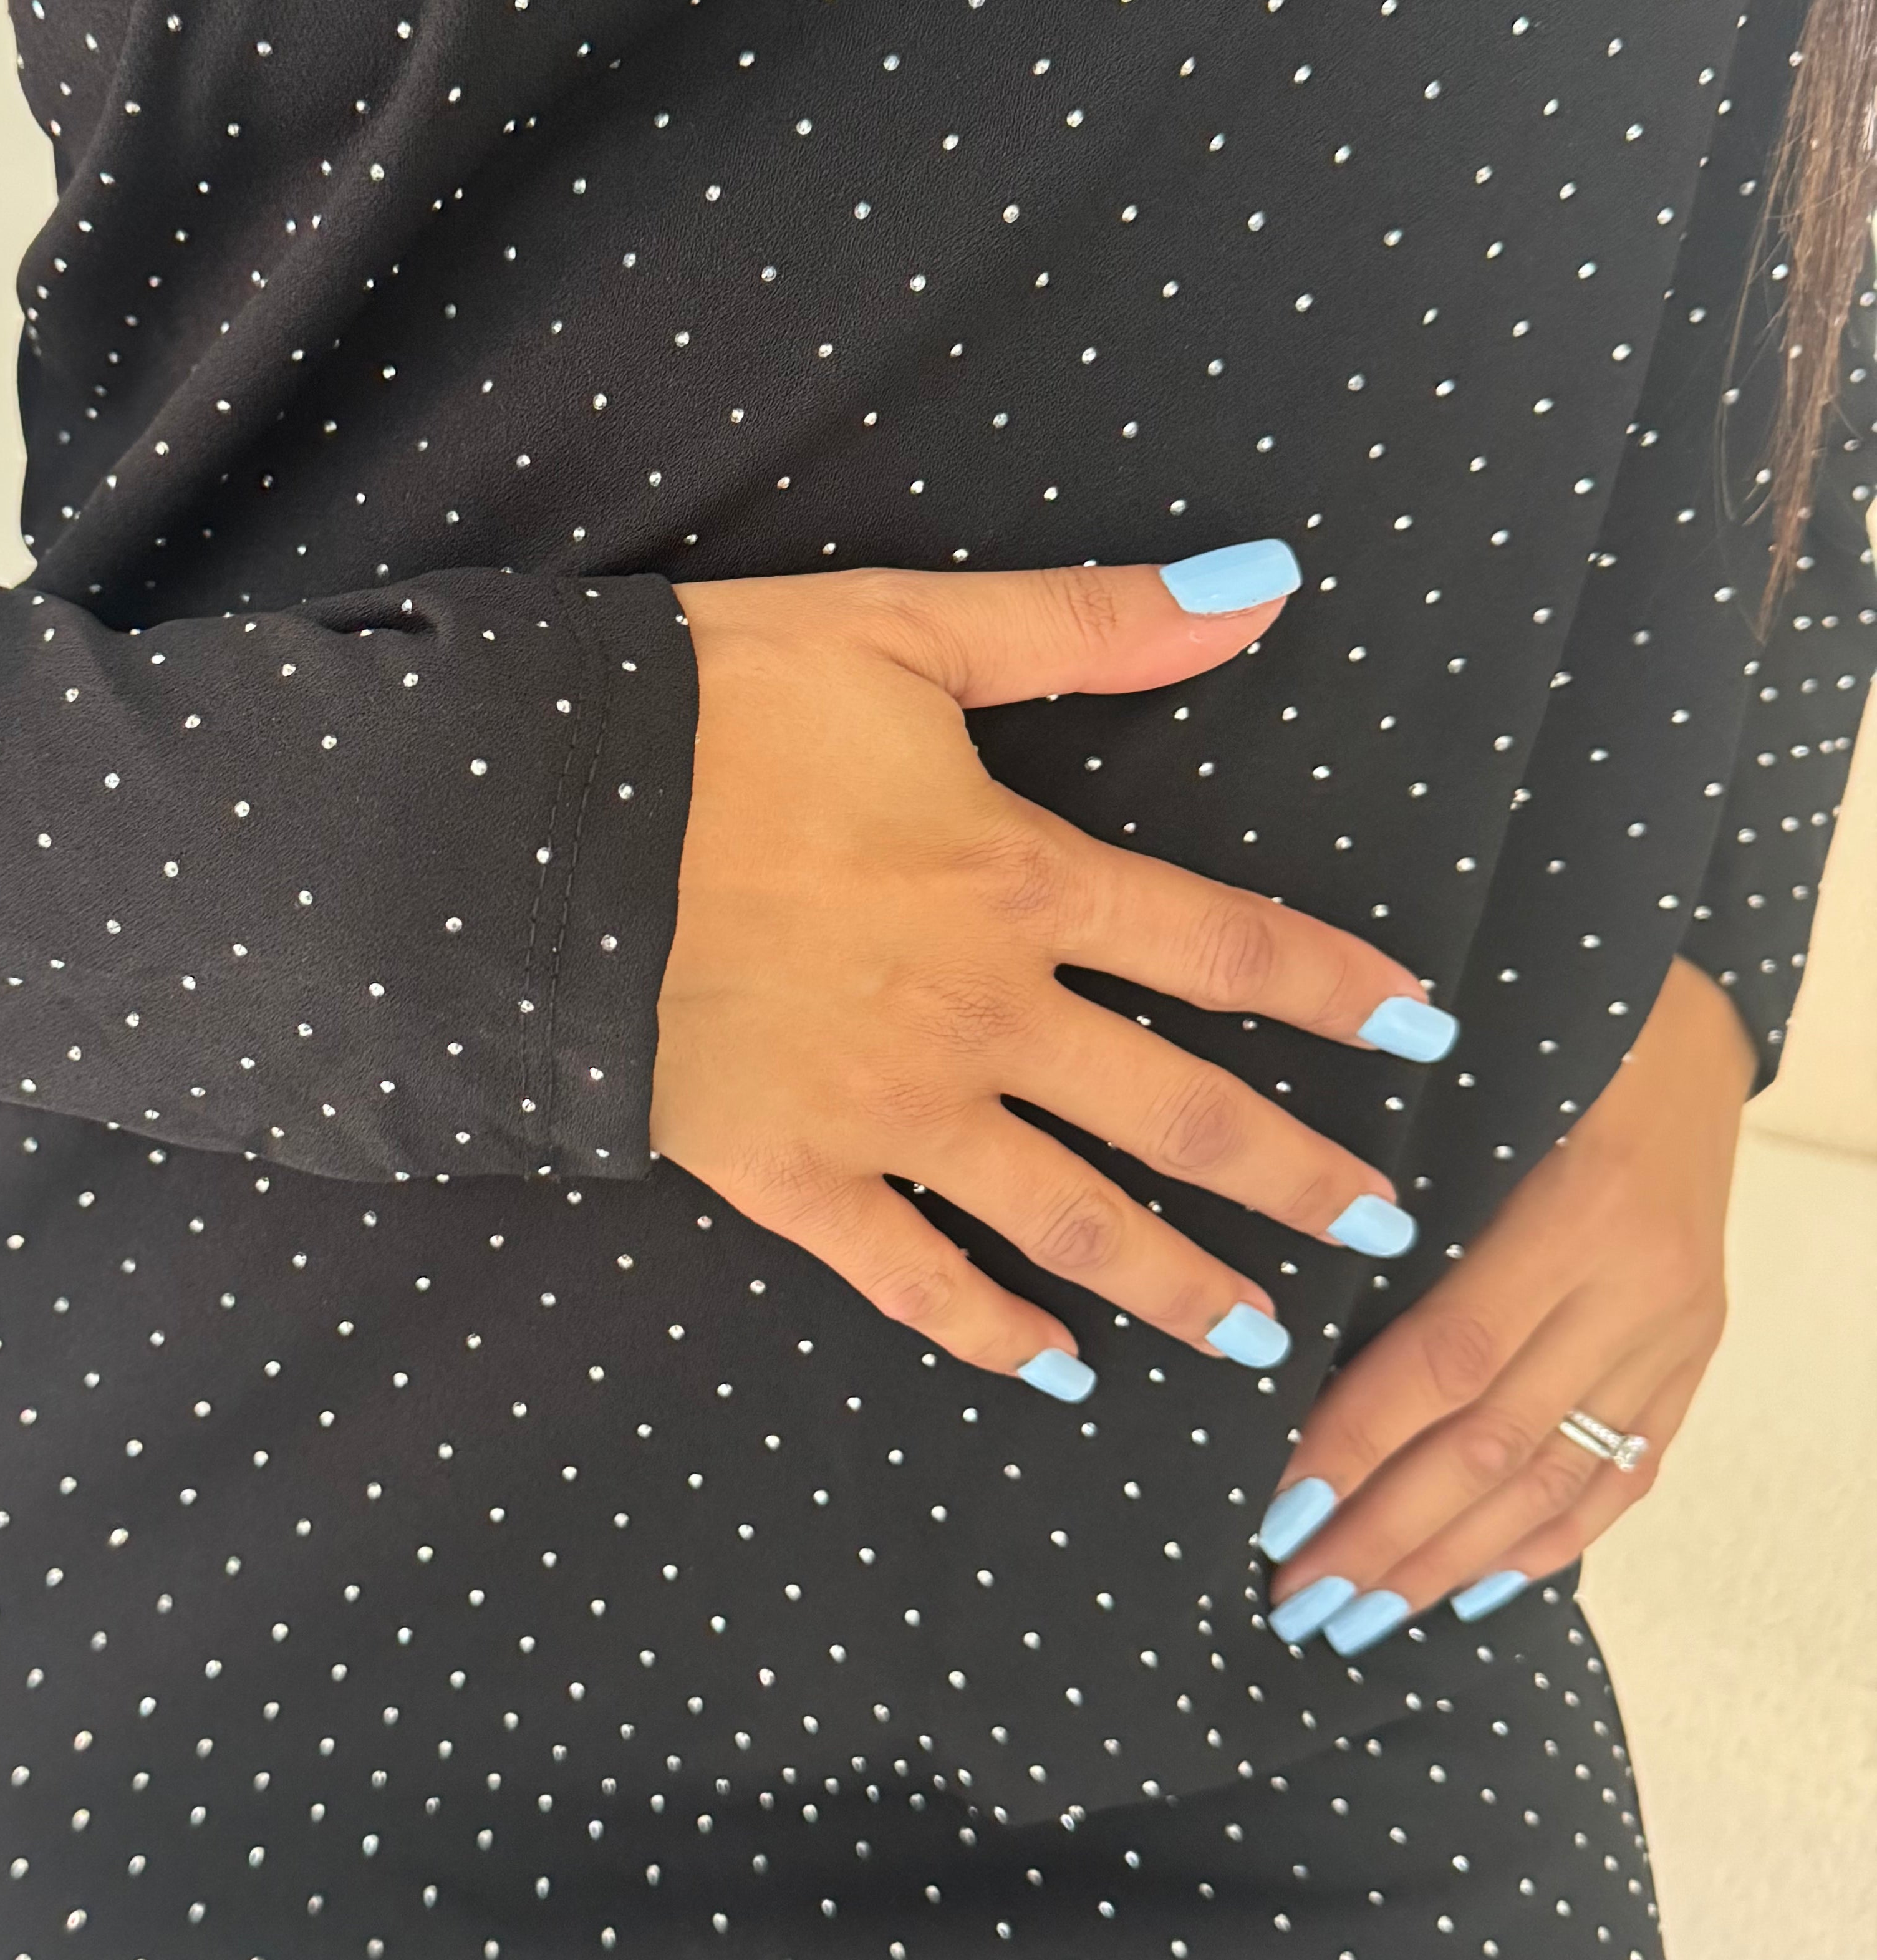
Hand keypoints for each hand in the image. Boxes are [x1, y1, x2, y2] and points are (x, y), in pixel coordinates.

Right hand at [648, 544, 1460, 1395]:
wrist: (526, 833)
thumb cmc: (710, 714)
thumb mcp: (902, 631)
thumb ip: (1086, 624)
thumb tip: (1262, 588)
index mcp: (1020, 883)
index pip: (1223, 947)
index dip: (1337, 990)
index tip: (1433, 1035)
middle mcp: (982, 1017)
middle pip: (1175, 1112)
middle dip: (1291, 1174)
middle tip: (1382, 1226)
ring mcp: (888, 1112)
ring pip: (1068, 1218)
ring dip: (1175, 1282)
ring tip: (1258, 1337)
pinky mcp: (791, 1173)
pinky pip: (910, 1274)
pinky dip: (986, 1330)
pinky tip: (1052, 1371)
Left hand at [1254, 951, 1757, 1650]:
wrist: (1682, 1018)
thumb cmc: (1540, 1037)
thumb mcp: (1464, 1088)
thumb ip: (1391, 1194)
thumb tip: (1269, 1317)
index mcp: (1578, 1207)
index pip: (1449, 1359)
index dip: (1357, 1444)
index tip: (1271, 1513)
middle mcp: (1641, 1281)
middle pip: (1498, 1442)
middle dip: (1386, 1534)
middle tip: (1293, 1597)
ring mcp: (1679, 1326)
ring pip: (1558, 1476)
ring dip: (1450, 1560)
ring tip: (1359, 1619)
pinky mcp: (1696, 1351)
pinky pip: (1626, 1470)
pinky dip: (1549, 1541)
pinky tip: (1476, 1589)